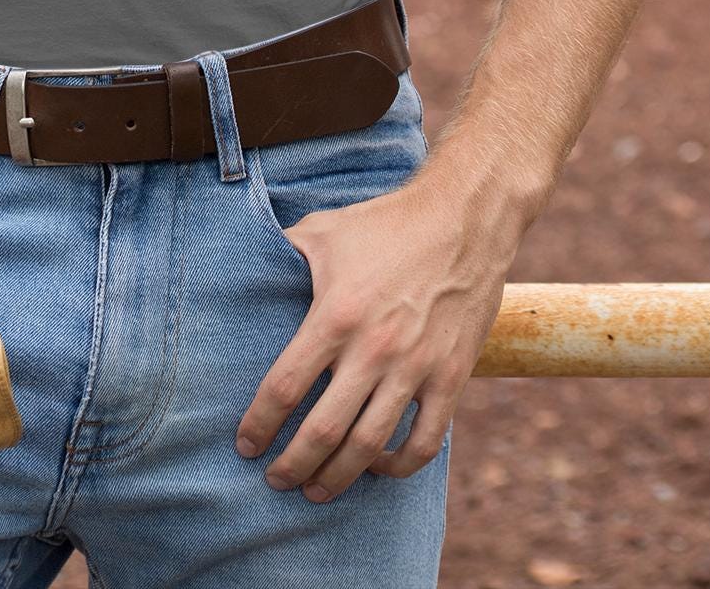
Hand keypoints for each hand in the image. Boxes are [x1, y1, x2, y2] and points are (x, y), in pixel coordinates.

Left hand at [233, 170, 508, 501]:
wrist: (464, 219)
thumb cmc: (385, 224)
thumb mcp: (324, 230)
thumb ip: (284, 256)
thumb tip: (246, 270)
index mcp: (335, 315)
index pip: (284, 387)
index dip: (259, 424)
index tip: (245, 445)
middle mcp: (374, 349)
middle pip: (322, 431)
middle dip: (291, 465)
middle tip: (274, 480)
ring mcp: (415, 368)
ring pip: (368, 447)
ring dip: (337, 477)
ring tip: (315, 490)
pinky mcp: (451, 378)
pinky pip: (424, 442)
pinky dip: (397, 467)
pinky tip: (376, 468)